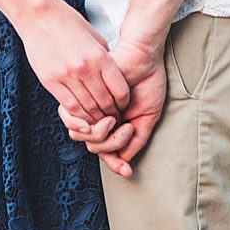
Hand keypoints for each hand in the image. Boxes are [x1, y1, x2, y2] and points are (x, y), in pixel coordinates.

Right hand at [20, 3, 130, 121]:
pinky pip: (69, 107)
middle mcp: (84, 69)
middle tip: (113, 117)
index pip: (120, 90)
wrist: (39, 16)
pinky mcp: (51, 82)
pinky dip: (79, 116)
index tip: (123, 105)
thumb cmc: (67, 23)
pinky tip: (82, 116)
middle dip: (112, 113)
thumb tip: (113, 77)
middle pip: (105, 103)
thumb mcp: (95, 38)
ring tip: (98, 119)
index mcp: (99, 57)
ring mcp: (67, 77)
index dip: (124, 103)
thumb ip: (105, 59)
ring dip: (96, 118)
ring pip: (87, 109)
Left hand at [64, 34, 166, 176]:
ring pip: (88, 141)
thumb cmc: (148, 83)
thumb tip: (124, 160)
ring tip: (123, 122)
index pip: (107, 149)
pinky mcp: (83, 99)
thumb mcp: (148, 117)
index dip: (115, 164)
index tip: (127, 172)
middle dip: (114, 147)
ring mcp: (91, 109)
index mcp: (113, 122)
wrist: (144, 58)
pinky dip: (100, 129)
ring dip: (109, 138)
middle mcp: (100, 118)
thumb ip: (137, 139)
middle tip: (129, 129)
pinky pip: (81, 126)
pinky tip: (114, 118)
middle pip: (95, 148)